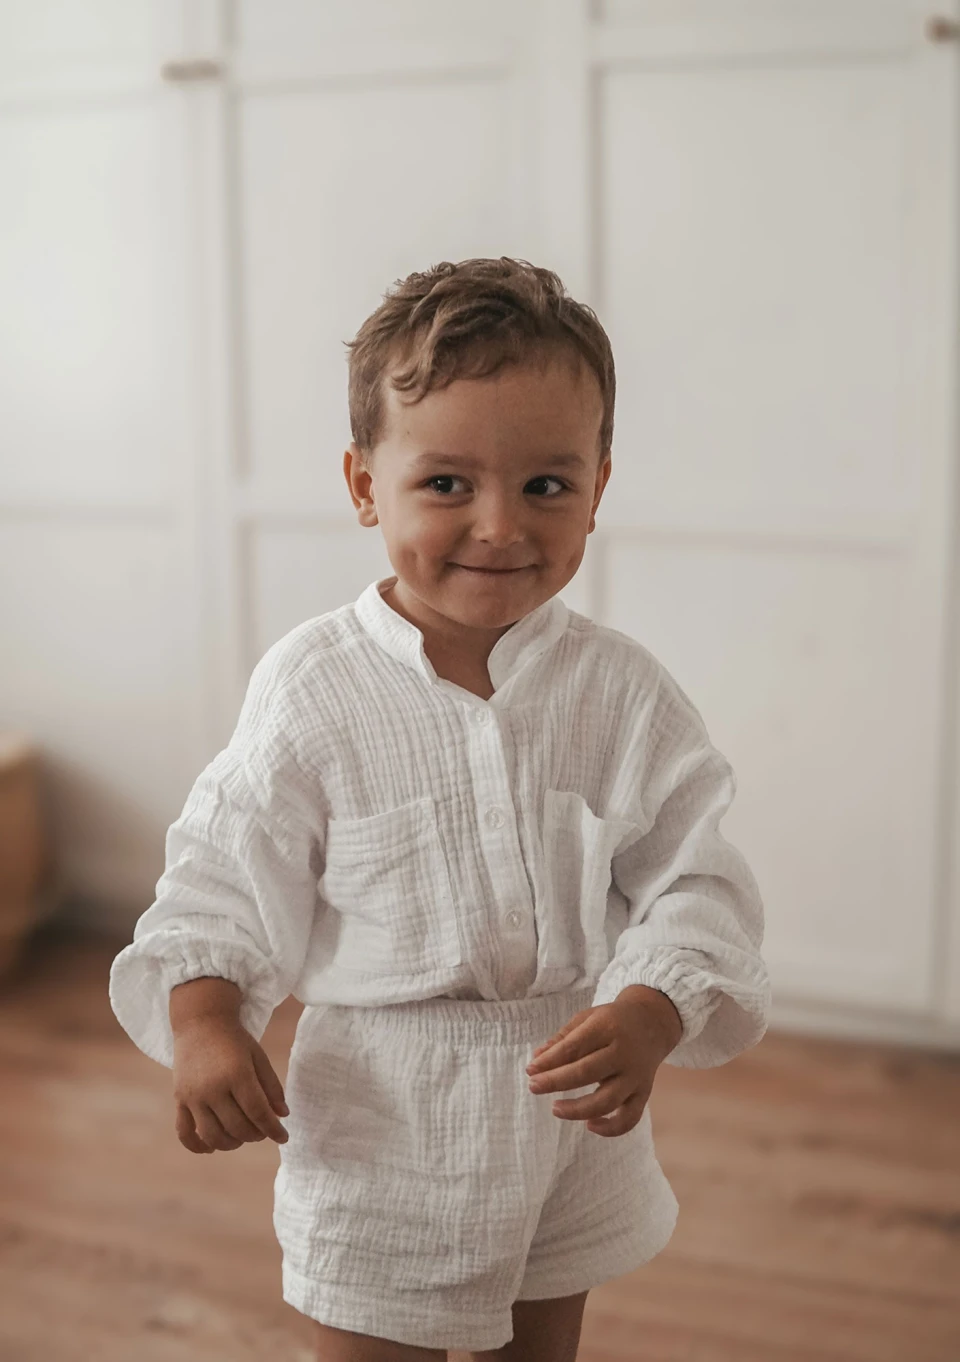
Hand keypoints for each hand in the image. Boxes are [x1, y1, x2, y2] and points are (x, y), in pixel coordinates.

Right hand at [172, 1014, 289, 1153]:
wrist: (200, 1022)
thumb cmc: (234, 1039)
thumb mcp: (258, 1057)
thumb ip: (271, 1087)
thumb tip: (282, 1115)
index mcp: (237, 1074)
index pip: (258, 1112)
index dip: (273, 1129)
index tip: (284, 1137)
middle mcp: (213, 1088)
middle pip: (237, 1127)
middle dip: (255, 1135)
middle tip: (263, 1131)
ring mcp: (193, 1096)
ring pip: (213, 1136)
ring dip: (231, 1143)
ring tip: (242, 1137)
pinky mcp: (179, 1099)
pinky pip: (184, 1132)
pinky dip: (197, 1146)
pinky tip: (211, 1148)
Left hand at [525, 985, 682, 1136]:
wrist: (653, 1022)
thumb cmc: (613, 1020)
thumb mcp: (588, 1018)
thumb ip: (563, 1039)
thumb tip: (537, 1060)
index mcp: (608, 1027)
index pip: (575, 1047)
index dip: (550, 1061)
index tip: (531, 1070)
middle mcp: (624, 1053)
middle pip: (587, 1072)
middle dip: (556, 1082)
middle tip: (534, 1087)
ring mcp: (636, 1076)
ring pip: (608, 1100)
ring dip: (578, 1109)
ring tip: (555, 1108)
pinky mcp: (644, 1093)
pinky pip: (630, 1118)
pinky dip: (611, 1128)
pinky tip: (589, 1125)